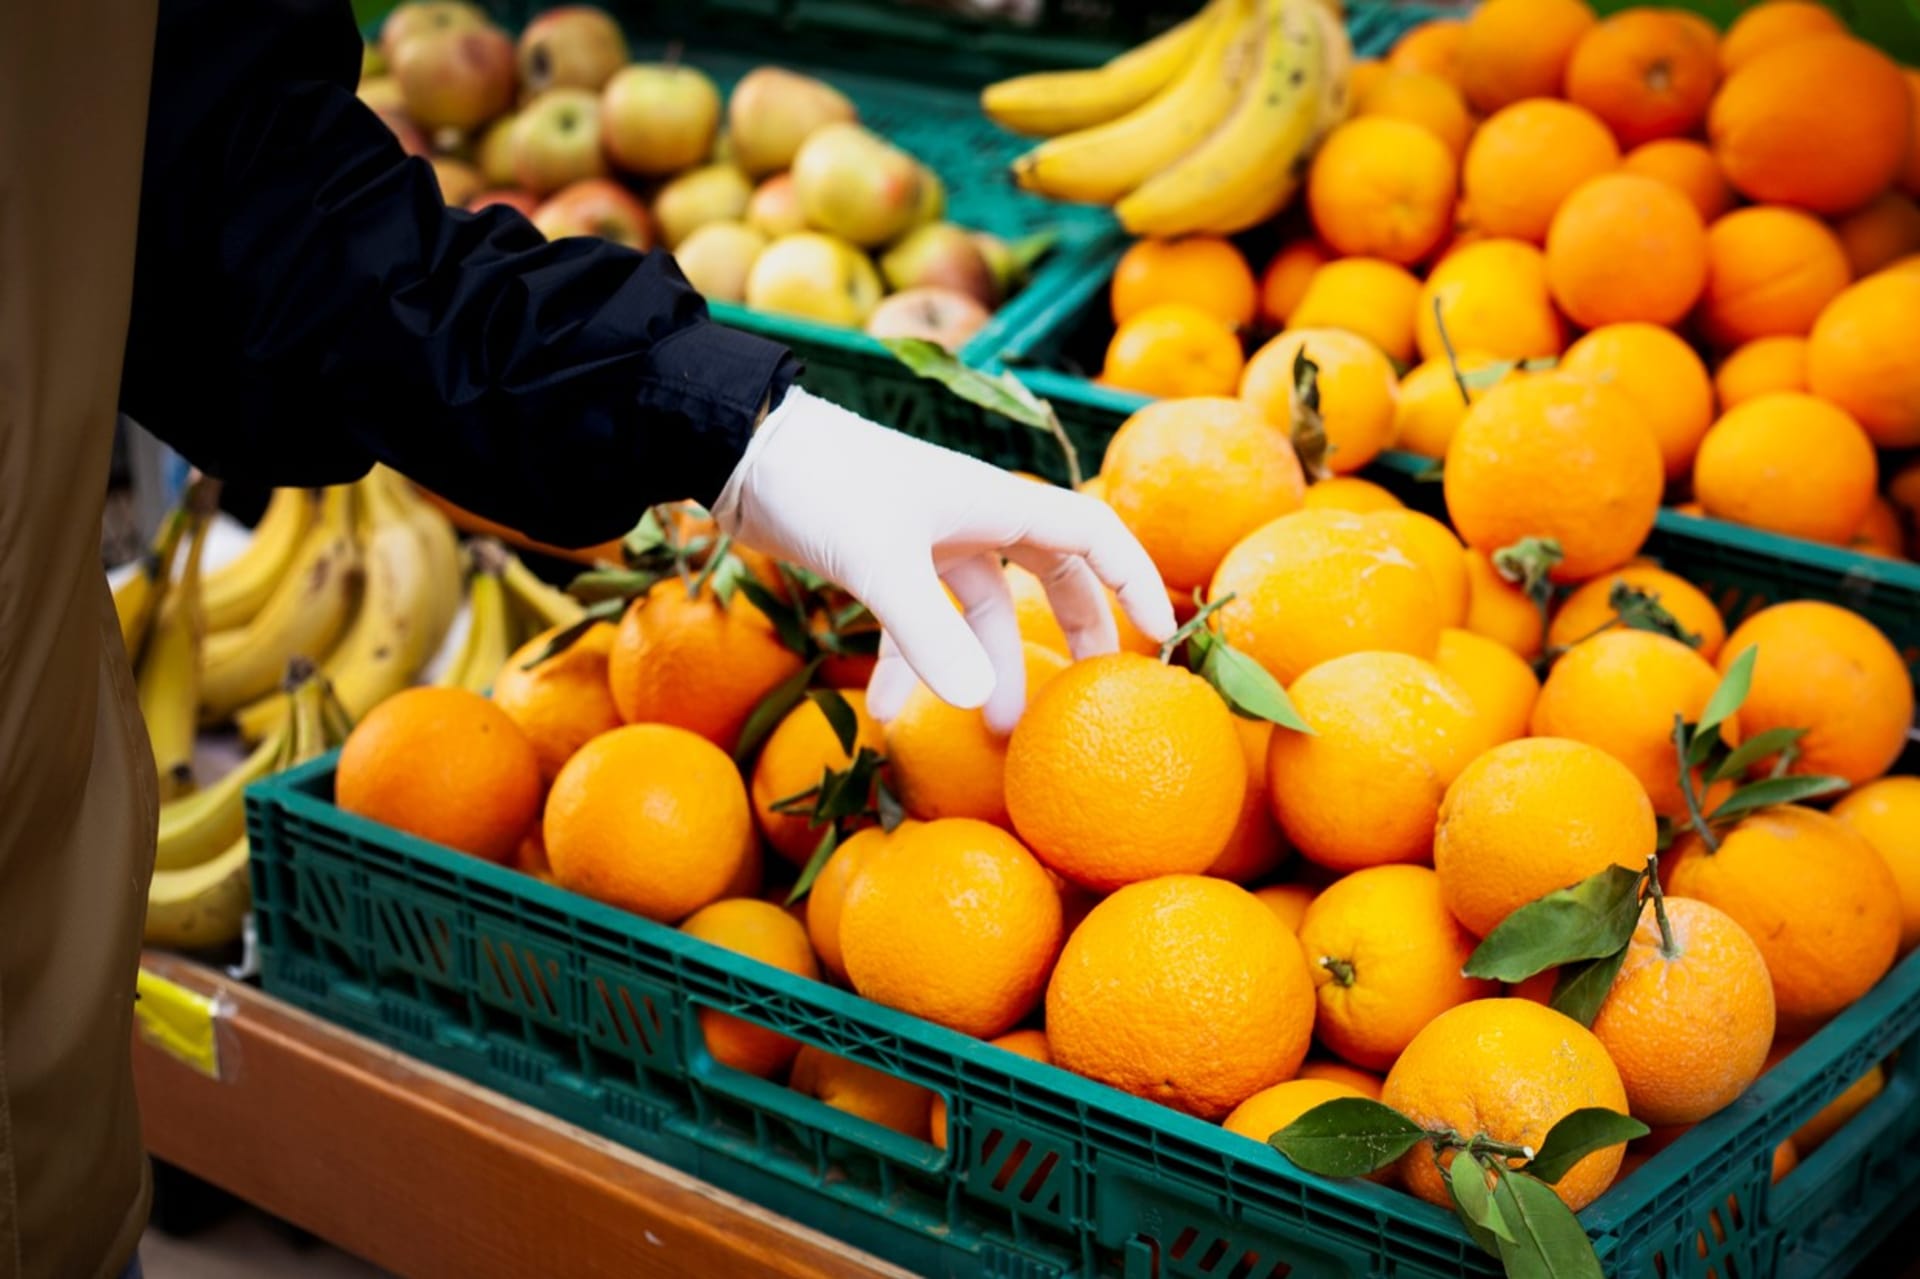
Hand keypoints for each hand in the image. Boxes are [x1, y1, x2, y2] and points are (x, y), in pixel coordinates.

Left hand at [711, 388, 1175, 731]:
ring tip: (997, 734)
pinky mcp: (885, 558)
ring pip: (983, 610)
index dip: (1132, 581)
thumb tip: (982, 707)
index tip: (1159, 635)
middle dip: (1075, 634)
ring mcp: (928, 538)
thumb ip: (926, 636)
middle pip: (1052, 574)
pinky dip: (911, 665)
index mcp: (994, 500)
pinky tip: (887, 716)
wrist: (741, 449)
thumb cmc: (819, 482)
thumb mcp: (877, 561)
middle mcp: (972, 516)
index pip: (1091, 534)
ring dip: (989, 668)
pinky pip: (919, 621)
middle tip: (1091, 694)